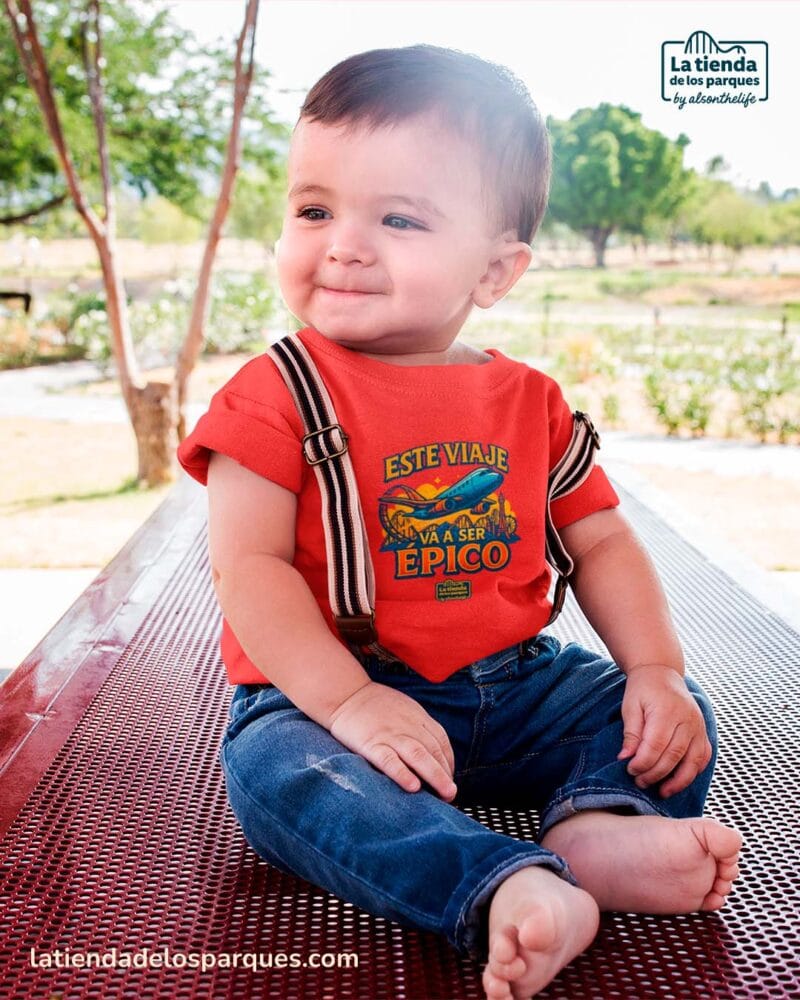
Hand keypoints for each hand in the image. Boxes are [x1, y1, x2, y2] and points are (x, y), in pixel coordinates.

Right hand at [328, 681, 457, 800]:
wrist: (346, 694)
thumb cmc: (375, 705)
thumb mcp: (404, 708)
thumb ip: (419, 726)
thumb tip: (434, 751)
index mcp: (417, 717)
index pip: (441, 741)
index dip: (448, 762)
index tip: (449, 778)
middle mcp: (407, 726)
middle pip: (433, 750)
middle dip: (445, 773)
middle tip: (451, 793)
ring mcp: (389, 734)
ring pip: (418, 755)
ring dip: (434, 775)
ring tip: (444, 794)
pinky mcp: (370, 743)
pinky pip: (389, 760)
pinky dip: (402, 773)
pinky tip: (413, 787)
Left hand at [617, 664, 712, 797]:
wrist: (661, 672)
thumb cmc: (644, 689)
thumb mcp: (630, 706)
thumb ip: (631, 733)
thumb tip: (626, 758)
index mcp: (666, 710)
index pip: (656, 744)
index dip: (643, 762)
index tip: (630, 769)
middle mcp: (687, 719)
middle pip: (674, 755)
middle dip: (656, 773)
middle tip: (640, 782)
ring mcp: (698, 726)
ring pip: (693, 760)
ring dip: (678, 780)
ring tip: (662, 792)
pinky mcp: (703, 732)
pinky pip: (703, 757)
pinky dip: (693, 771)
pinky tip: (680, 781)